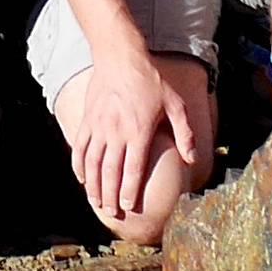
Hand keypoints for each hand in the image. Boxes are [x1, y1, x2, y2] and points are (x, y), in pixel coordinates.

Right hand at [61, 54, 205, 231]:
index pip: (132, 168)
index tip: (129, 207)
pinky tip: (82, 179)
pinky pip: (80, 148)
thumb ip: (184, 133)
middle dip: (110, 195)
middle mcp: (116, 131)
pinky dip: (79, 166)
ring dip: (94, 186)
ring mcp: (98, 126)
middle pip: (110, 171)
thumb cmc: (150, 80)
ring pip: (92, 163)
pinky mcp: (87, 120)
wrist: (119, 57)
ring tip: (97, 202)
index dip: (129, 190)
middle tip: (113, 213)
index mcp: (138, 130)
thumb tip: (191, 159)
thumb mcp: (174, 104)